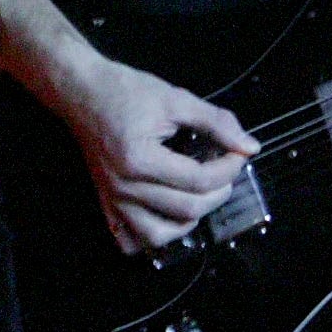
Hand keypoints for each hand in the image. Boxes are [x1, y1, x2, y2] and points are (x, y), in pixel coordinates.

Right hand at [58, 55, 259, 252]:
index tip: (239, 153)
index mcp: (140, 160)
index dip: (229, 168)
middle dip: (219, 192)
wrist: (81, 92)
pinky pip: (129, 240)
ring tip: (200, 197)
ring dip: (188, 222)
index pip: (199, 180)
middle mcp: (124, 186)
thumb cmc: (124, 91)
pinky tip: (166, 217)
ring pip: (158, 236)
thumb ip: (216, 122)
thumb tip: (249, 146)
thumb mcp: (175, 99)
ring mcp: (113, 199)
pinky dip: (150, 238)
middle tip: (225, 171)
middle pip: (186, 209)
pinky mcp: (106, 203)